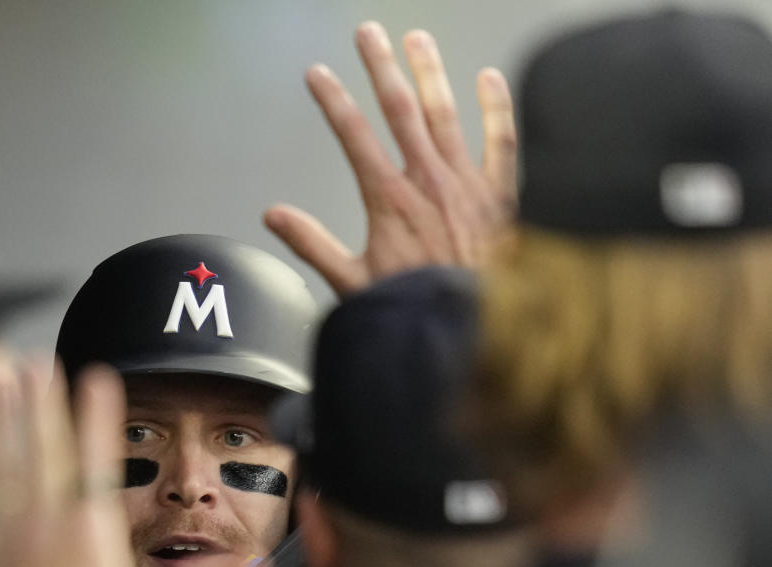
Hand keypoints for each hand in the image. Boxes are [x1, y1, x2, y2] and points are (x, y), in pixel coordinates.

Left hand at [0, 362, 244, 566]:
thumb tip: (248, 563)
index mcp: (89, 541)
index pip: (95, 459)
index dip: (97, 411)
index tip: (97, 372)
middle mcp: (42, 532)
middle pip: (44, 449)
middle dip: (44, 399)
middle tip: (42, 358)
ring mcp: (2, 545)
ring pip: (1, 464)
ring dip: (3, 417)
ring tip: (2, 376)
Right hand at [267, 22, 516, 295]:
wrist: (475, 326)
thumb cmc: (414, 307)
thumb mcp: (351, 282)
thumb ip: (311, 244)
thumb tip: (273, 217)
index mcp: (388, 199)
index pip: (352, 134)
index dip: (331, 99)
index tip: (317, 74)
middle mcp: (427, 180)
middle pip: (399, 108)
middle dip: (380, 66)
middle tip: (368, 33)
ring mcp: (466, 183)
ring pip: (446, 113)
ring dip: (429, 72)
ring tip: (417, 39)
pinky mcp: (500, 195)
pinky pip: (501, 140)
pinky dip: (496, 107)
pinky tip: (489, 77)